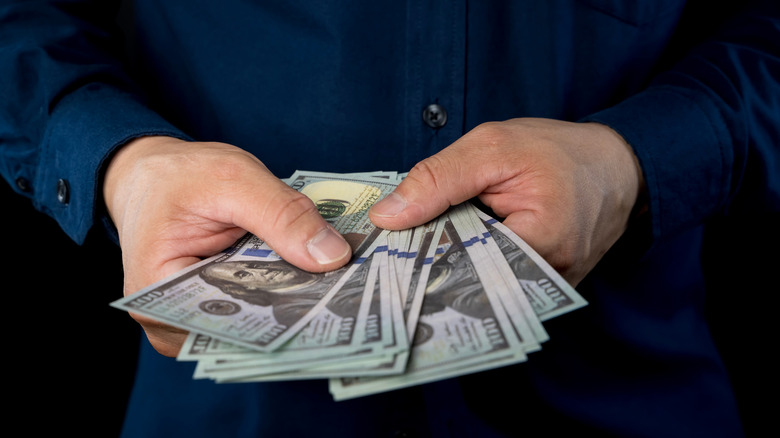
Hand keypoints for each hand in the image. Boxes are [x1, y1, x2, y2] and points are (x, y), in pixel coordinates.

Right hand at [103, 136, 351, 355]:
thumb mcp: (232, 179)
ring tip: (344, 285)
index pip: (225, 324)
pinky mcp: (221, 306)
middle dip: (297, 309)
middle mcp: (174, 322)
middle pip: (245, 329)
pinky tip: (321, 276)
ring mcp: (197, 319)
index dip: (282, 318)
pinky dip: (287, 289)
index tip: (334, 306)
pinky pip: (259, 305)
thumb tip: (334, 257)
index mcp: (155, 298)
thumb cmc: (179, 176)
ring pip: (258, 320)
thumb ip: (282, 215)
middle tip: (353, 295)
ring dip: (297, 300)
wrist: (156, 174)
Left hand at [369, 118, 644, 285]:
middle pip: (471, 284)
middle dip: (433, 267)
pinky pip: (500, 282)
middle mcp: (548, 280)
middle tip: (391, 256)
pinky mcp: (546, 287)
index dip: (420, 258)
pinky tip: (453, 250)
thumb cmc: (558, 151)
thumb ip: (438, 180)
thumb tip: (387, 217)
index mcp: (541, 243)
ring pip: (483, 285)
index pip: (462, 266)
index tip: (383, 254)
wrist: (618, 164)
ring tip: (418, 252)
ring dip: (453, 266)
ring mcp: (549, 289)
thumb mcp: (493, 147)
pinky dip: (475, 265)